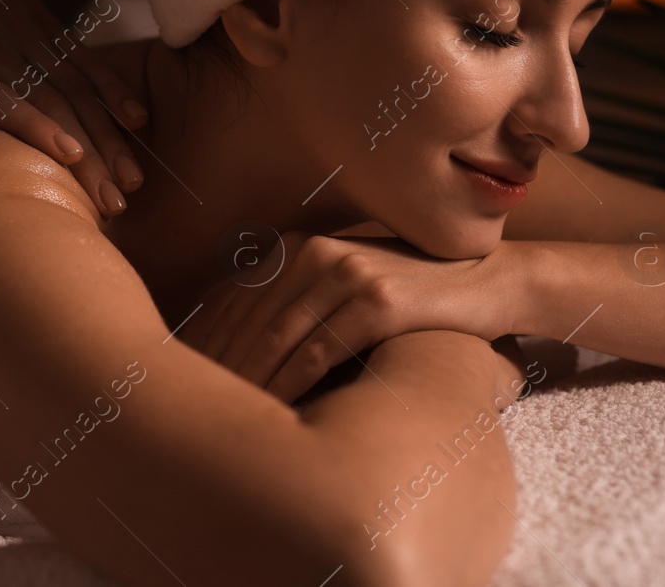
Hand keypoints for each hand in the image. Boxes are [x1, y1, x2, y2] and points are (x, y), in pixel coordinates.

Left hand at [0, 0, 150, 217]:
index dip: (34, 124)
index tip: (69, 154)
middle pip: (49, 105)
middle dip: (88, 155)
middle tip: (115, 203)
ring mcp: (26, 39)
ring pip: (76, 92)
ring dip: (108, 136)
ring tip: (132, 182)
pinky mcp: (47, 30)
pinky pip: (86, 64)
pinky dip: (113, 90)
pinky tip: (137, 120)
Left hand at [178, 230, 527, 402]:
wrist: (487, 283)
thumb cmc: (408, 295)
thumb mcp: (342, 286)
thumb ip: (293, 302)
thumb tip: (233, 346)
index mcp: (294, 247)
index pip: (231, 299)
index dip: (203, 342)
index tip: (177, 381)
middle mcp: (312, 251)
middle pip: (246, 319)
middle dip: (215, 365)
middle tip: (189, 410)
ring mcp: (344, 272)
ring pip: (275, 336)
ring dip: (246, 379)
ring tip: (223, 416)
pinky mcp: (378, 300)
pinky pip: (319, 351)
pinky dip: (291, 383)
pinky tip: (274, 411)